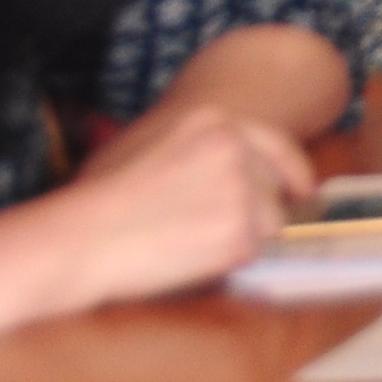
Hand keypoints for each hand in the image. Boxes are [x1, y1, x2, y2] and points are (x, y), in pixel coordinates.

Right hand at [13, 106, 316, 317]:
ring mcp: (242, 189)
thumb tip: (235, 164)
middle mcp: (236, 148)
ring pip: (269, 222)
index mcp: (213, 120)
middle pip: (273, 187)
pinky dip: (227, 261)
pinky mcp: (240, 232)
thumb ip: (194, 146)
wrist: (78, 239)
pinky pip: (252, 251)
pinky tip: (188, 257)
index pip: (276, 144)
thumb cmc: (97, 200)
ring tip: (189, 242)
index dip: (293, 170)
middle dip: (253, 212)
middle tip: (209, 230)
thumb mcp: (145, 144)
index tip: (304, 190)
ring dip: (240, 237)